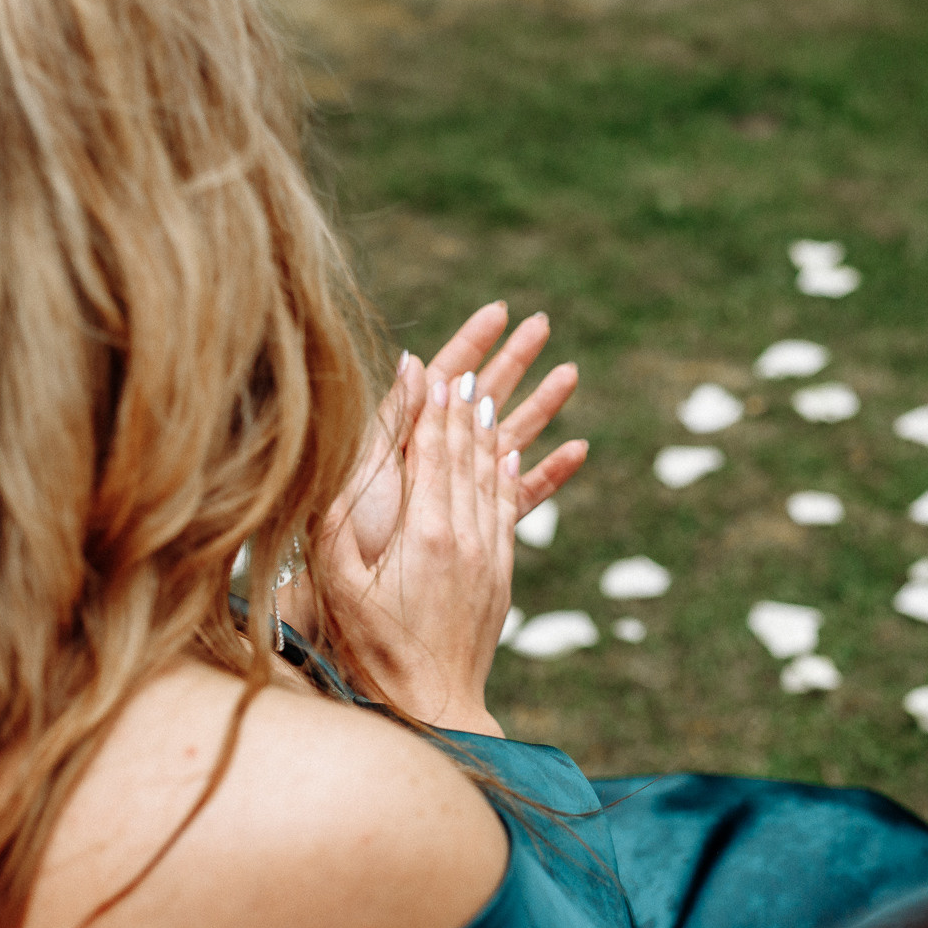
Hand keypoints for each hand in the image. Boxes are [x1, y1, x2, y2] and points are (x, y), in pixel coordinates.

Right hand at [312, 364, 517, 733]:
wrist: (434, 704)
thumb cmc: (374, 647)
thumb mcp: (341, 584)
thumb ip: (335, 525)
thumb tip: (332, 472)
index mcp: (424, 532)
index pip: (430, 451)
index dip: (429, 406)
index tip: (429, 367)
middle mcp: (465, 535)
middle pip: (467, 453)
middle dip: (466, 403)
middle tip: (466, 365)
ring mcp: (489, 553)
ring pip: (493, 475)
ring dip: (491, 430)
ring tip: (489, 394)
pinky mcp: (502, 573)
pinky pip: (510, 507)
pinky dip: (509, 472)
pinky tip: (510, 453)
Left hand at [340, 302, 587, 565]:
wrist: (352, 617)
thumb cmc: (349, 549)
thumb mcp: (366, 474)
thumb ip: (394, 420)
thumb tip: (414, 360)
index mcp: (402, 444)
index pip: (443, 380)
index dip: (471, 343)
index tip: (499, 310)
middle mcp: (431, 465)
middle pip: (481, 400)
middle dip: (513, 360)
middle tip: (543, 322)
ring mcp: (457, 498)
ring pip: (507, 438)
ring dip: (540, 405)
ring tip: (571, 372)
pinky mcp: (478, 534)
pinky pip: (521, 495)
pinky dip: (550, 472)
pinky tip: (578, 449)